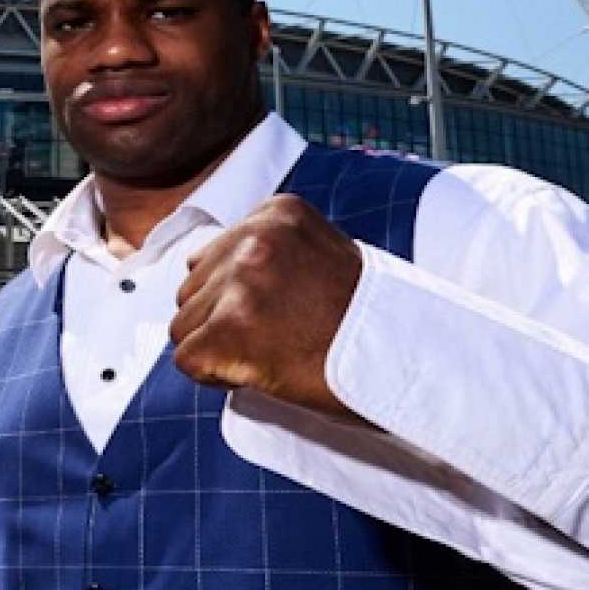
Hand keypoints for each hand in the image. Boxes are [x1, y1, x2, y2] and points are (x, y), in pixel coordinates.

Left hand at [169, 194, 362, 419]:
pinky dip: (214, 376)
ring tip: (273, 351)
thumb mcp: (316, 255)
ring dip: (218, 347)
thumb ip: (263, 252)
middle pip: (191, 289)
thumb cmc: (362, 319)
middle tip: (277, 336)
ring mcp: (240, 282)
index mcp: (277, 213)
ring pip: (183, 325)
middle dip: (221, 320)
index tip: (278, 311)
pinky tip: (259, 371)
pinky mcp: (228, 329)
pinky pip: (186, 359)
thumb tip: (198, 266)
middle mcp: (254, 239)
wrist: (405, 359)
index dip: (234, 296)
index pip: (210, 257)